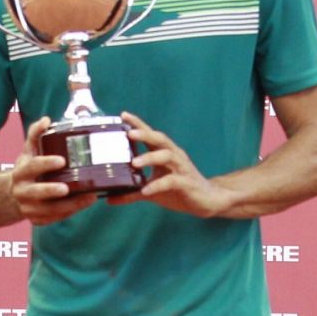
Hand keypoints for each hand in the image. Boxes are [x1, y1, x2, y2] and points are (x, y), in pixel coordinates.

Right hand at [10, 117, 95, 225]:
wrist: (12, 194)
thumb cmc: (27, 169)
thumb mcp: (28, 151)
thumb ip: (36, 134)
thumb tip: (47, 120)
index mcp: (20, 173)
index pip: (32, 167)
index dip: (46, 163)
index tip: (62, 160)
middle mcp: (22, 192)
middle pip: (37, 193)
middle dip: (51, 191)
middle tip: (68, 188)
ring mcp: (28, 208)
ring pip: (49, 210)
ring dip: (69, 205)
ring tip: (89, 197)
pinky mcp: (36, 220)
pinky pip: (54, 218)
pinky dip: (69, 213)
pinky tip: (84, 204)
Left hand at [108, 112, 233, 216]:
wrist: (207, 200)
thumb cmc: (178, 190)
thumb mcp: (152, 191)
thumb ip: (132, 192)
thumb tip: (109, 198)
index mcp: (165, 153)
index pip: (150, 134)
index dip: (138, 124)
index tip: (123, 115)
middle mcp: (174, 156)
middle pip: (160, 139)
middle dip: (145, 134)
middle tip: (129, 134)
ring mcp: (181, 168)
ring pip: (167, 156)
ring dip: (150, 157)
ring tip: (134, 163)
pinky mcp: (187, 183)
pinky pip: (171, 181)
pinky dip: (157, 185)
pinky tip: (145, 190)